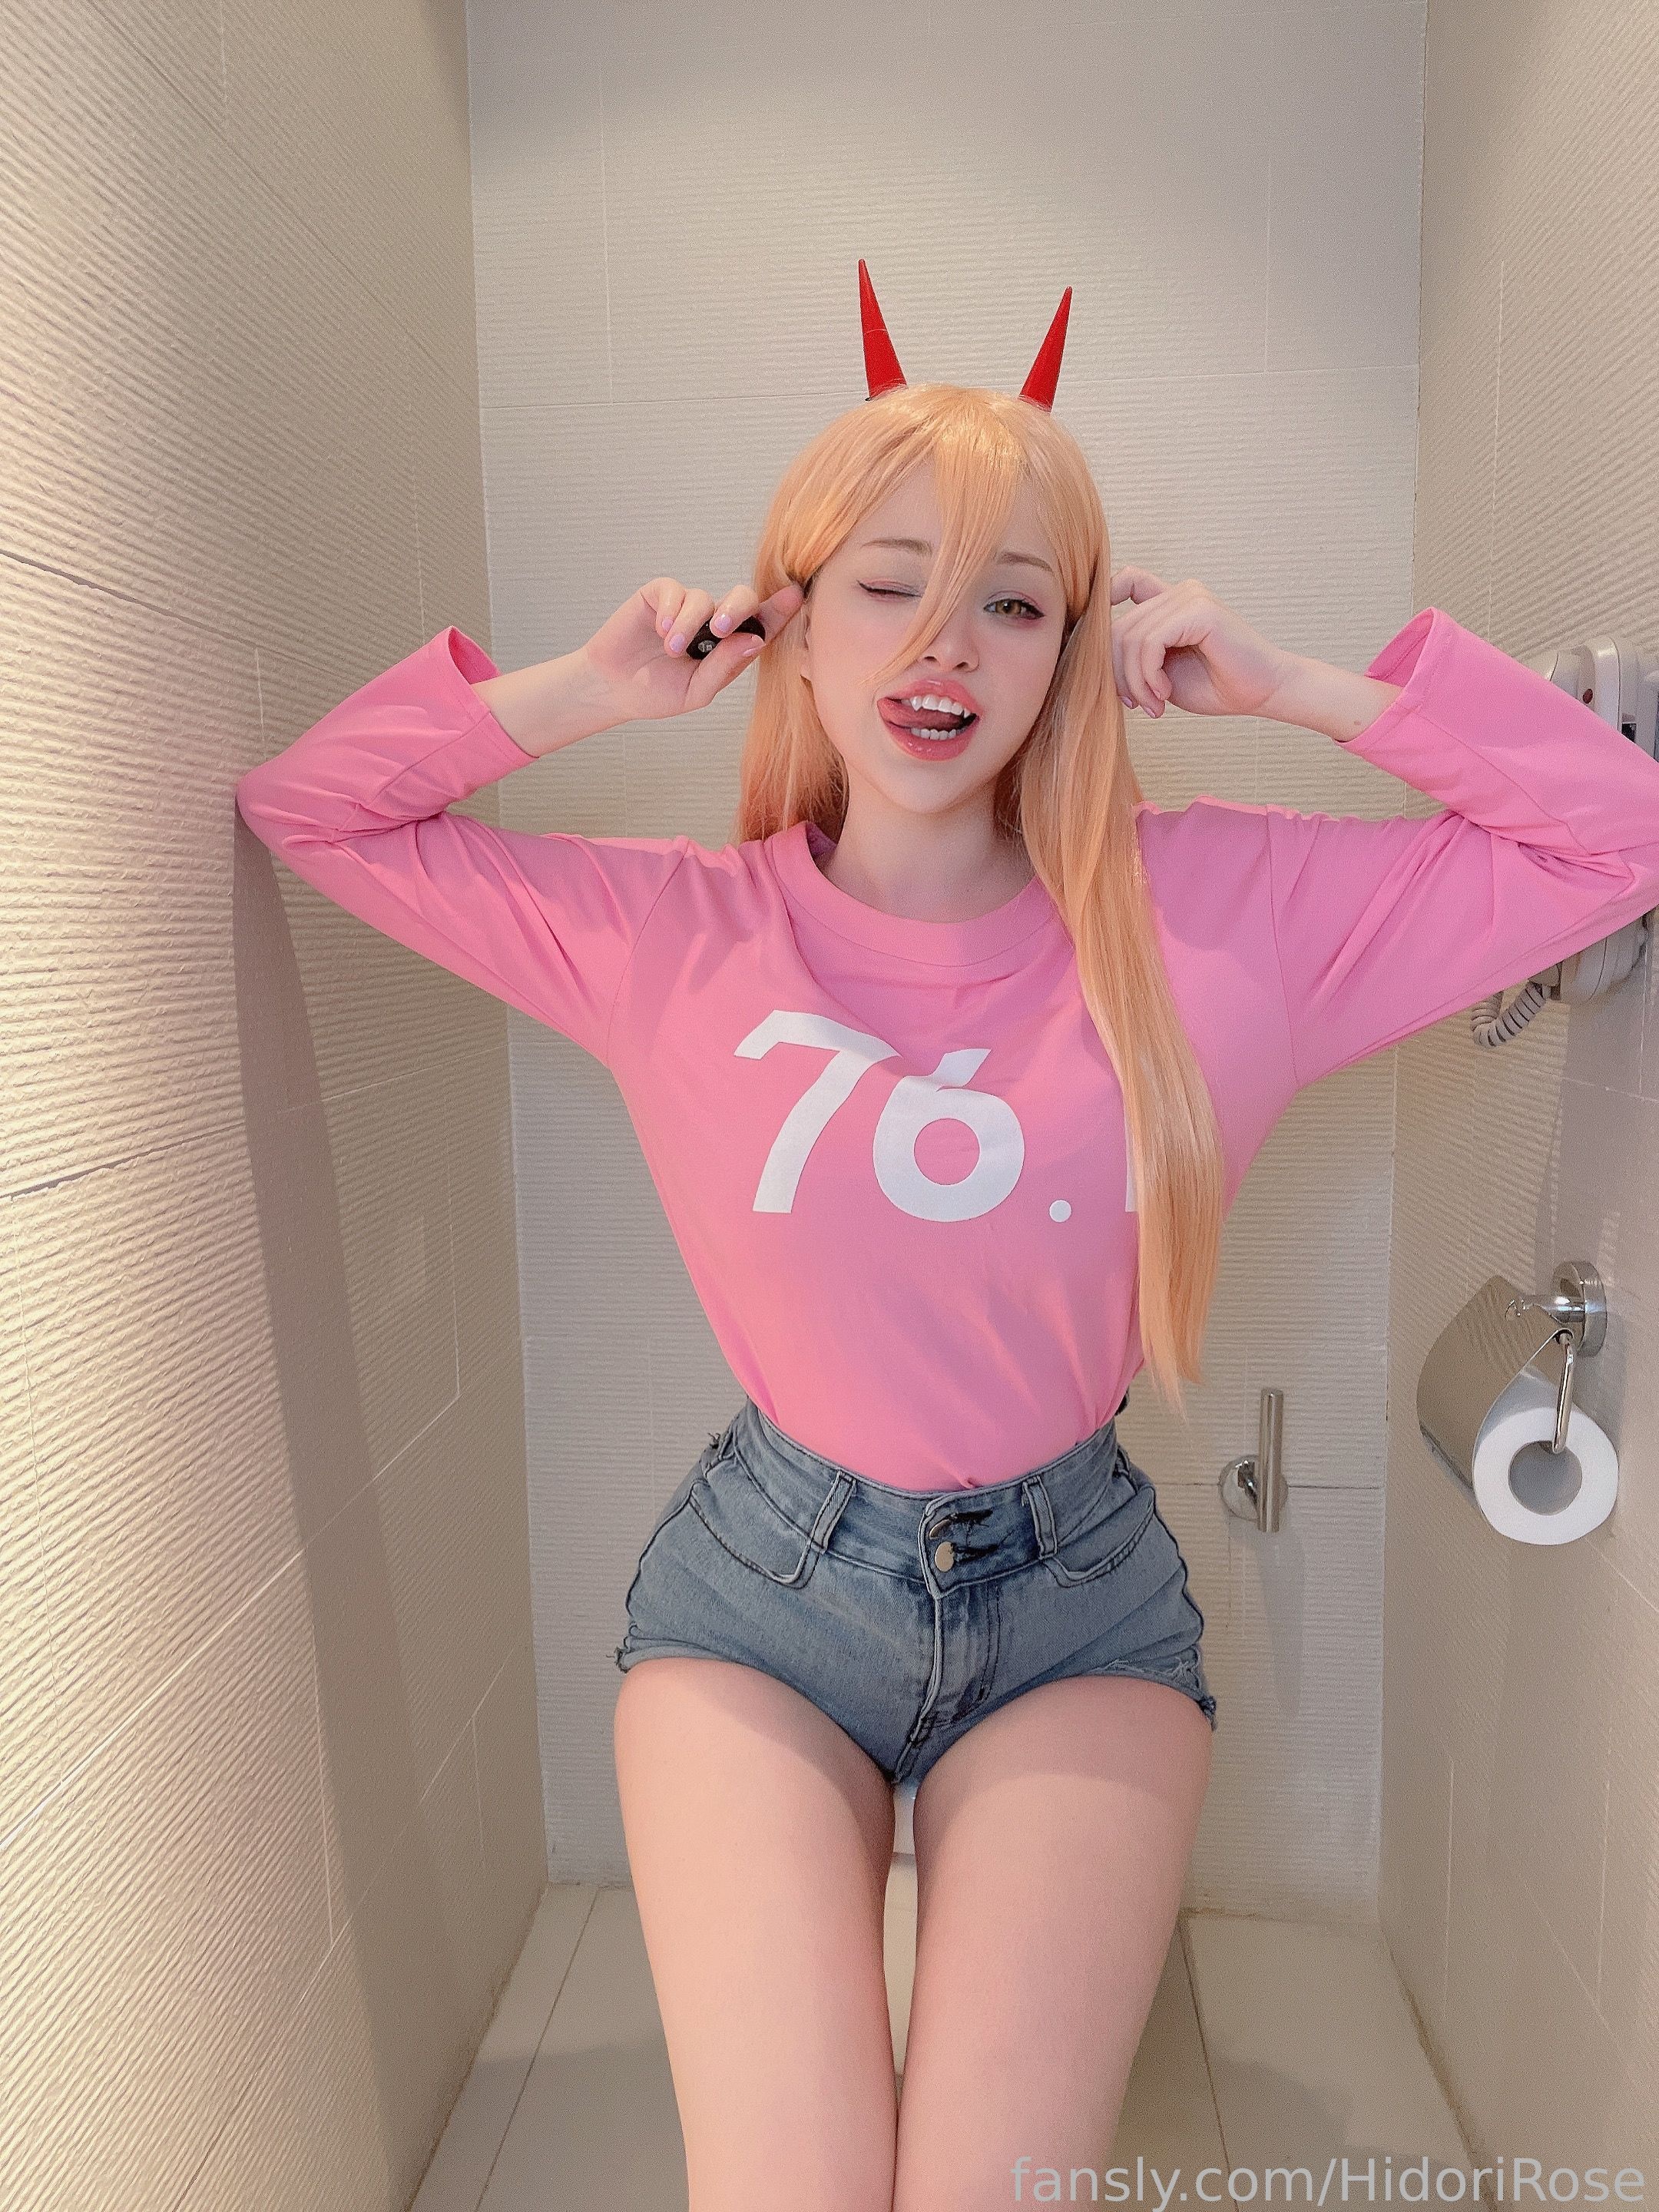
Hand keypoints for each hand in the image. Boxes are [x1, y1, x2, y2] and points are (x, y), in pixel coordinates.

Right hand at [575, 576, 805, 725]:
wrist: (613, 688)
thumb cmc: (657, 692)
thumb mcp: (696, 691)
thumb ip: (725, 666)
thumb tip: (755, 640)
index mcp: (730, 646)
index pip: (761, 624)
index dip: (779, 611)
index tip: (795, 597)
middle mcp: (713, 621)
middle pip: (741, 599)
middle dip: (737, 609)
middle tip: (722, 629)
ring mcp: (687, 606)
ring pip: (703, 598)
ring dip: (689, 625)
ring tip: (671, 650)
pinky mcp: (660, 595)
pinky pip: (675, 590)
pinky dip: (672, 610)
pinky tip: (662, 631)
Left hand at [1108, 571, 1296, 719]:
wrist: (1263, 692)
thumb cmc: (1217, 685)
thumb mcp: (1162, 672)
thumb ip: (1135, 657)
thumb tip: (1091, 660)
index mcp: (1170, 601)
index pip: (1124, 583)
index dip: (1103, 602)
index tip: (1098, 650)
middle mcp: (1178, 592)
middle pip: (1117, 627)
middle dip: (1118, 674)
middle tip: (1138, 705)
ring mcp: (1189, 597)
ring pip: (1130, 638)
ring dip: (1135, 681)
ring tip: (1154, 704)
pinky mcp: (1199, 610)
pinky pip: (1150, 642)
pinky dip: (1148, 674)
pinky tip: (1164, 692)